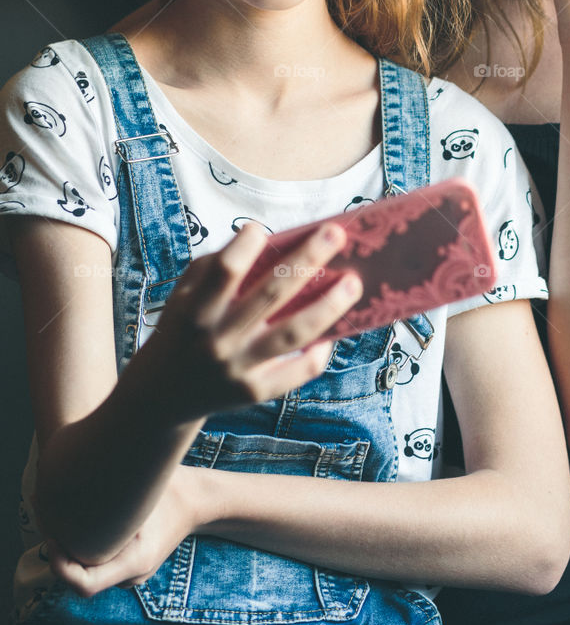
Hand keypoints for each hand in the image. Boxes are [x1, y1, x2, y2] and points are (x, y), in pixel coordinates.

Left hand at [45, 465, 200, 594]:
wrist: (198, 499)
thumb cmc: (172, 489)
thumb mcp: (145, 489)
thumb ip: (113, 495)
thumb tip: (77, 482)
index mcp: (135, 562)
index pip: (85, 585)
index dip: (60, 566)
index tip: (52, 534)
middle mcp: (131, 575)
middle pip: (81, 576)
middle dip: (58, 550)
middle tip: (44, 513)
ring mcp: (130, 573)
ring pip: (87, 568)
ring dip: (69, 546)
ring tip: (55, 511)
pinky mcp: (128, 563)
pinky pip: (97, 562)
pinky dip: (83, 544)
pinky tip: (75, 517)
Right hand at [135, 219, 361, 425]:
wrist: (161, 396)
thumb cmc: (183, 328)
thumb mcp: (184, 295)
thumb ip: (216, 268)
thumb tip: (269, 240)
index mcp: (195, 310)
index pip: (224, 271)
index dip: (245, 246)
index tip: (260, 229)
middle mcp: (216, 340)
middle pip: (270, 294)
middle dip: (307, 259)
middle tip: (335, 234)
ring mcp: (237, 368)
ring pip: (292, 333)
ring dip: (328, 305)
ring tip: (354, 282)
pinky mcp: (253, 392)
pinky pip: (295, 372)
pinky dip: (316, 354)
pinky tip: (332, 334)